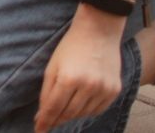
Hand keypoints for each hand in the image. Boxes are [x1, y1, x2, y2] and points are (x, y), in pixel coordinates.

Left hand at [34, 9, 123, 131]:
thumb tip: (42, 114)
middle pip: (69, 113)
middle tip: (48, 122)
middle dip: (57, 119)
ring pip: (84, 113)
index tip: (38, 129)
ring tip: (63, 112)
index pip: (54, 107)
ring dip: (72, 115)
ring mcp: (104, 89)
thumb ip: (47, 90)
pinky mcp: (115, 90)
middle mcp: (88, 86)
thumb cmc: (71, 47)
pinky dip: (87, 111)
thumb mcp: (53, 65)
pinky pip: (99, 109)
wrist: (99, 32)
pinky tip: (80, 107)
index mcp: (68, 78)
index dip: (45, 120)